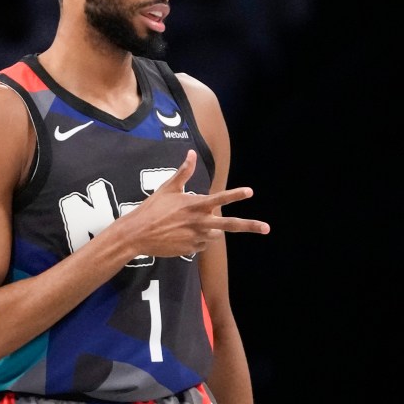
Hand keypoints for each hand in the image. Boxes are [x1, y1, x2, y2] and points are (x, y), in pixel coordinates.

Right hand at [120, 150, 269, 257]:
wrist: (137, 234)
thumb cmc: (152, 209)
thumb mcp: (168, 188)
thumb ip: (184, 172)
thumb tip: (191, 153)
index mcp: (194, 205)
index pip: (219, 198)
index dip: (235, 195)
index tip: (250, 192)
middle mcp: (199, 221)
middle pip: (230, 224)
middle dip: (250, 226)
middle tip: (267, 228)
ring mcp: (197, 237)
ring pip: (216, 234)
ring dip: (211, 229)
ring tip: (190, 225)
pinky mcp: (192, 249)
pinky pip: (203, 244)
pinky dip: (199, 239)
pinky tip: (183, 234)